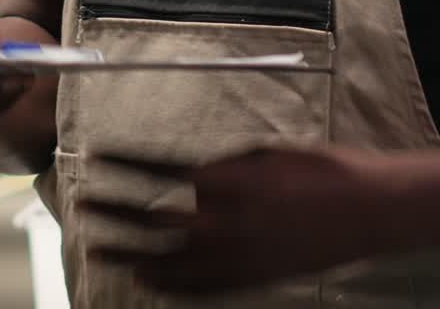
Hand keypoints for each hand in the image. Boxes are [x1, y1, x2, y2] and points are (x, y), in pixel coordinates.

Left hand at [80, 144, 411, 296]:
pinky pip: (197, 287)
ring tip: (96, 248)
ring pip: (166, 259)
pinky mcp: (247, 279)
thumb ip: (220, 167)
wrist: (360, 209)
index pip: (156, 170)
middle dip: (113, 211)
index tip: (96, 157)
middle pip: (151, 218)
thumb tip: (192, 179)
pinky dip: (168, 284)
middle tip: (81, 205)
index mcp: (222, 180)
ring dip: (129, 253)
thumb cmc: (313, 169)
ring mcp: (232, 256)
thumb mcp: (260, 154)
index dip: (123, 164)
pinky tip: (146, 281)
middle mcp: (220, 221)